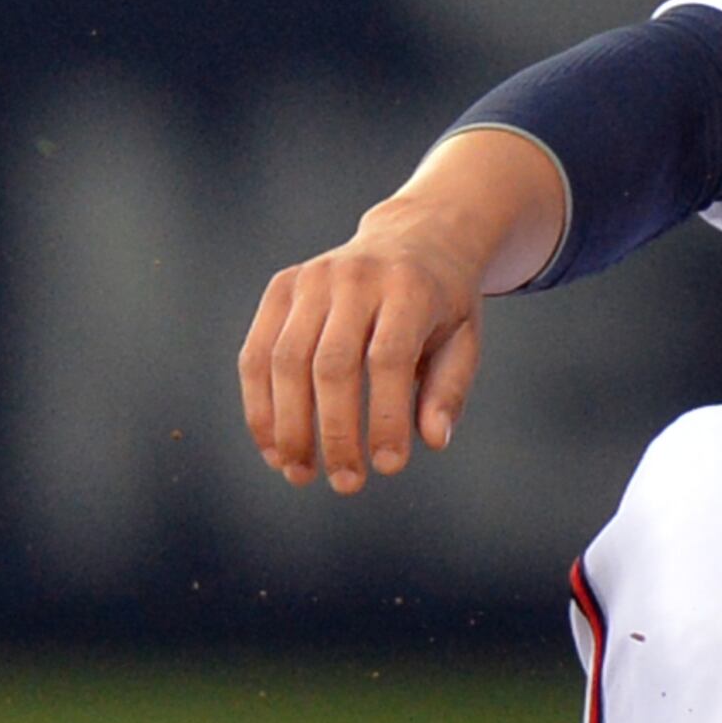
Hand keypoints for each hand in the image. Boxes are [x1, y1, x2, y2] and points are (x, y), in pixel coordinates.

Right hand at [237, 127, 563, 492]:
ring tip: (300, 475)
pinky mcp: (280, 288)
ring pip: (284, 361)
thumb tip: (433, 441)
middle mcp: (354, 278)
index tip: (389, 467)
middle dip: (334, 431)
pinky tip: (274, 448)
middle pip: (330, 364)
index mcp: (408, 288)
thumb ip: (450, 389)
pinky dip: (260, 405)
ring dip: (288, 426)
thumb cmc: (443, 304)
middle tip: (346, 484)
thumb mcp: (464, 340)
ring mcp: (310, 279)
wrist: (414, 238)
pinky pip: (257, 353)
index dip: (385, 416)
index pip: (388, 359)